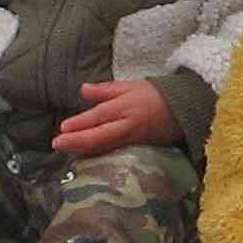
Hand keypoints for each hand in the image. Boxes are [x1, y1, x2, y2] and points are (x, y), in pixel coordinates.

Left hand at [52, 79, 181, 157]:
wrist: (186, 110)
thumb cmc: (156, 95)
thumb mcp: (131, 86)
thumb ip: (106, 90)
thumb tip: (83, 90)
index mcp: (126, 107)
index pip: (99, 116)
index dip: (81, 123)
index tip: (63, 128)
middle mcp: (128, 125)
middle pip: (100, 136)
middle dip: (77, 141)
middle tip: (57, 143)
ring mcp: (134, 140)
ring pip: (105, 147)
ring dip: (84, 149)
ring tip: (66, 150)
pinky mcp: (138, 149)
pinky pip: (114, 152)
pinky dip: (98, 154)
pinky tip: (84, 155)